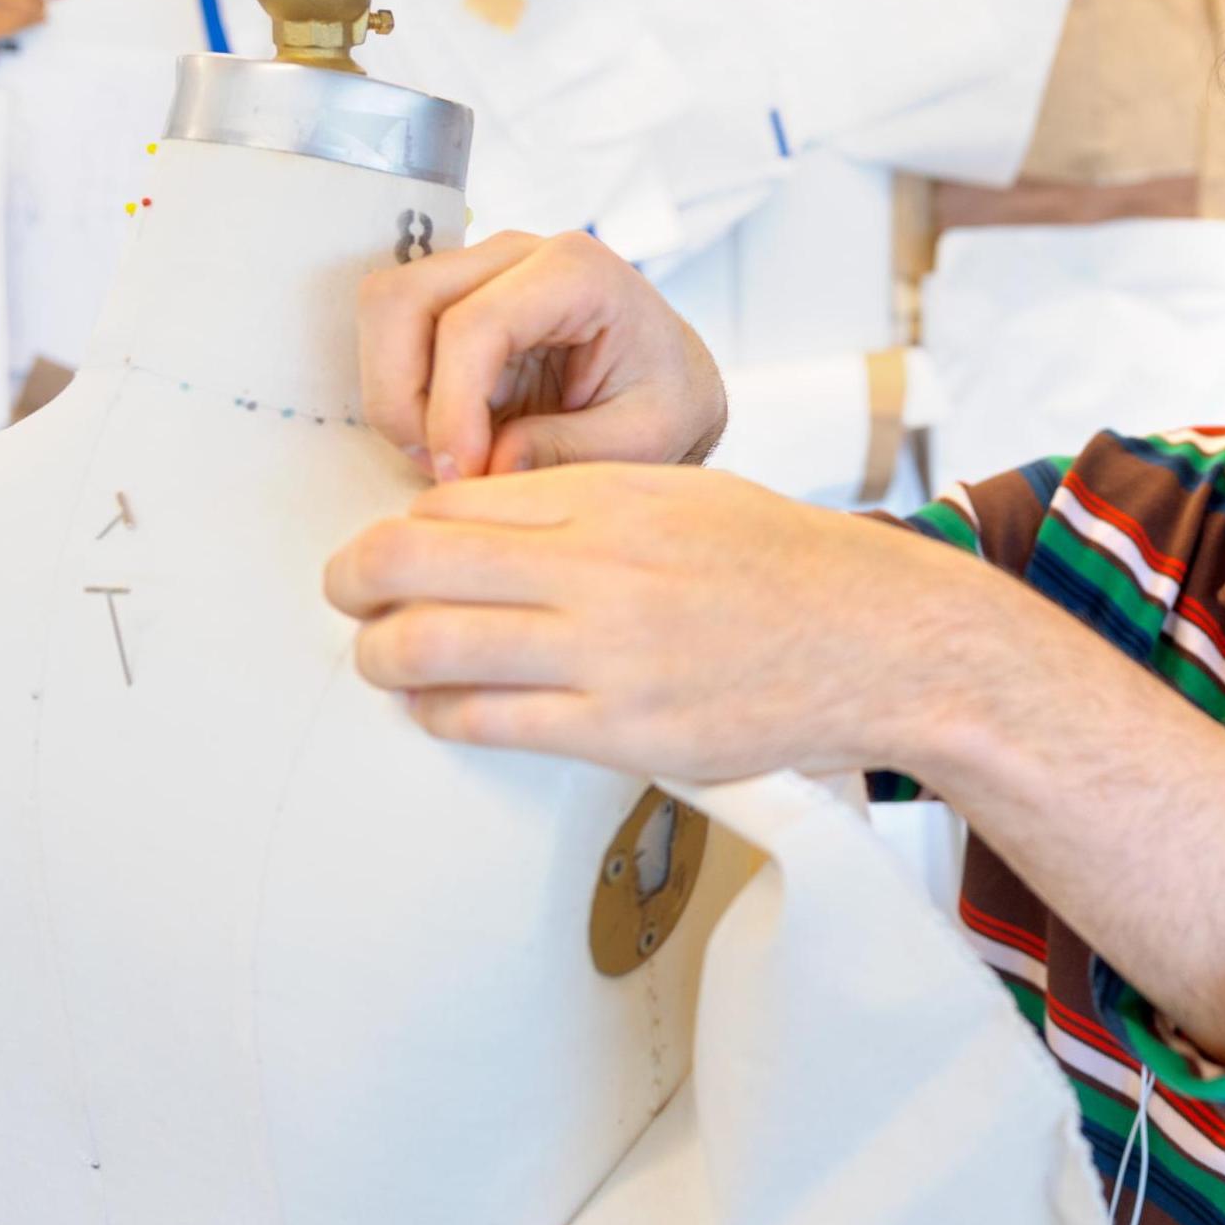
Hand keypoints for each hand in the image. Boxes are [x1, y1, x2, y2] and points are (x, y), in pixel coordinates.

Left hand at [321, 463, 992, 779]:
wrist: (879, 638)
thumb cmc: (786, 566)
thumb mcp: (685, 495)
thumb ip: (588, 505)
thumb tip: (484, 524)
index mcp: (611, 496)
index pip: (453, 502)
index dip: (399, 528)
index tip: (390, 551)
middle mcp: (598, 566)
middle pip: (413, 562)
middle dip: (353, 582)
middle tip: (345, 597)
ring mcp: (608, 651)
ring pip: (429, 645)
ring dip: (379, 656)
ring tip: (379, 660)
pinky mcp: (623, 729)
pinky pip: (489, 721)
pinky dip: (440, 714)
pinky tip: (436, 709)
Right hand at [356, 230, 726, 480]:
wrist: (672, 381)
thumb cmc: (667, 400)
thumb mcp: (646, 439)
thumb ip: (570, 452)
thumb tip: (488, 465)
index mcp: (576, 271)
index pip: (472, 324)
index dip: (450, 407)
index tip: (461, 472)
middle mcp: (515, 254)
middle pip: (401, 301)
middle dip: (403, 398)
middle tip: (445, 468)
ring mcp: (477, 271)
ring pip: (384, 315)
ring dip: (396, 398)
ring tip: (452, 458)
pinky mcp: (454, 303)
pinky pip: (394, 340)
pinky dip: (405, 397)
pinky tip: (452, 440)